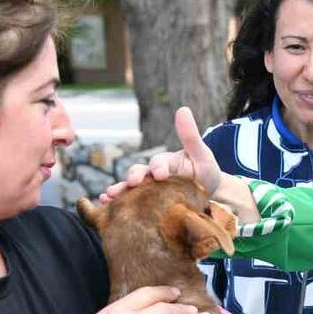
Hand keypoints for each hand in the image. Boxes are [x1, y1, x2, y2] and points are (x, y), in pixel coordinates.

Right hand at [100, 108, 221, 202]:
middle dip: (134, 177)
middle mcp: (152, 175)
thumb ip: (190, 136)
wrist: (207, 196)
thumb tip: (182, 109)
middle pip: (139, 173)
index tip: (162, 174)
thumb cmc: (204, 172)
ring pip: (130, 188)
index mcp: (165, 163)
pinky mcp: (146, 204)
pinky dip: (116, 203)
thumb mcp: (201, 155)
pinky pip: (129, 203)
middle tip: (132, 182)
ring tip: (109, 195)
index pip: (159, 163)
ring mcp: (148, 190)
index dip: (159, 167)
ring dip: (119, 190)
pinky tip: (105, 203)